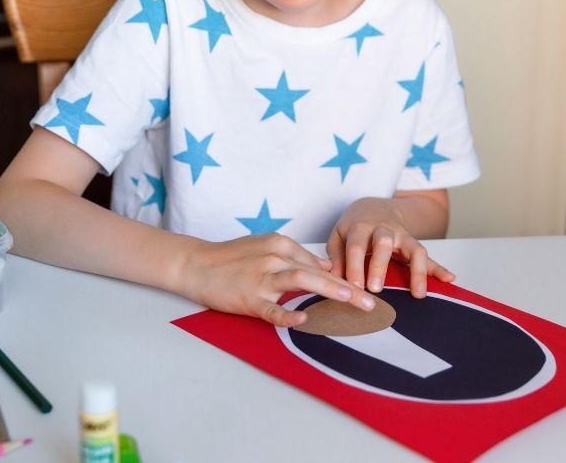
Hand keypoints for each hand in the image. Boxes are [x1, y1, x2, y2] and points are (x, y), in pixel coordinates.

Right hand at [173, 233, 374, 326]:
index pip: (319, 263)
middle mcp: (274, 258)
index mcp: (281, 245)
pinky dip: (287, 315)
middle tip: (369, 302)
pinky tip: (303, 321)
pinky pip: (271, 308)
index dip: (344, 278)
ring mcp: (261, 278)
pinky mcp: (248, 298)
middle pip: (318, 272)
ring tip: (351, 301)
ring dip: (329, 290)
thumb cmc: (232, 257)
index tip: (365, 291)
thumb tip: (326, 266)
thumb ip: (297, 256)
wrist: (196, 264)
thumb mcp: (267, 247)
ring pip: (301, 281)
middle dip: (347, 287)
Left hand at [326, 197, 454, 297]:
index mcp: (361, 226)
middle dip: (380, 265)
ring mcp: (402, 235)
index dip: (354, 266)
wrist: (373, 207)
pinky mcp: (414, 243)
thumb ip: (336, 256)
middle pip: (384, 242)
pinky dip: (439, 268)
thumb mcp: (338, 236)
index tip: (354, 287)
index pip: (357, 246)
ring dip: (417, 271)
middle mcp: (384, 229)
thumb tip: (335, 279)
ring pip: (414, 248)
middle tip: (376, 289)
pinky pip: (429, 256)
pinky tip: (449, 279)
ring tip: (419, 294)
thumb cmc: (353, 227)